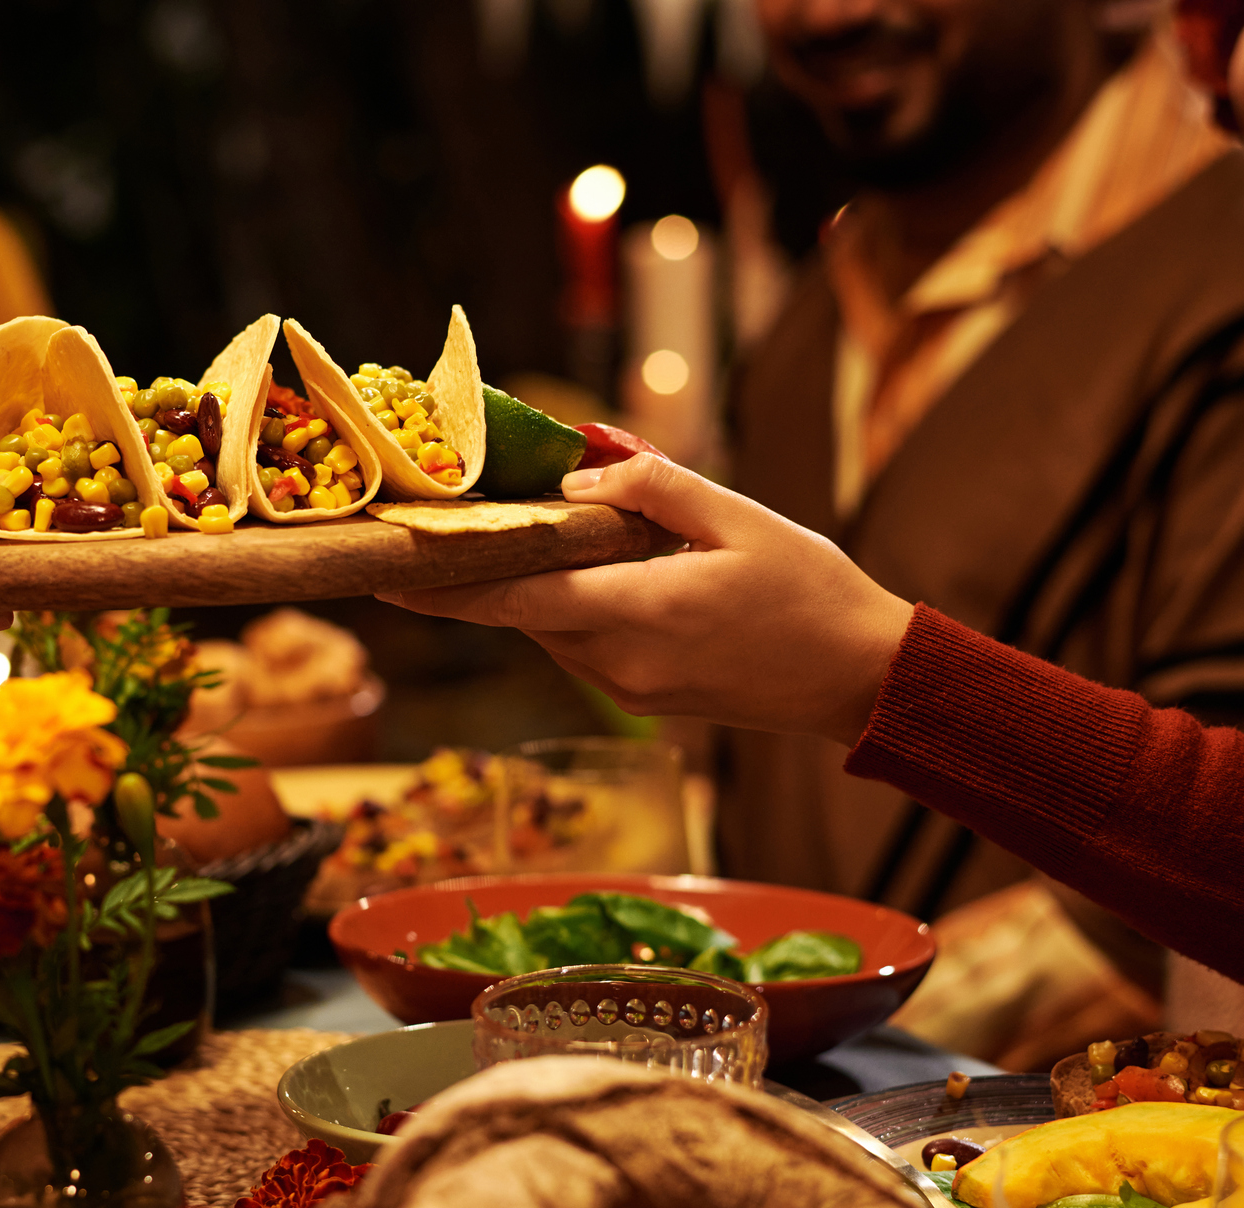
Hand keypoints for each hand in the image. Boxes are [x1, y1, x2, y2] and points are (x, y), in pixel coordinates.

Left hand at [379, 455, 914, 745]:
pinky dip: (573, 604)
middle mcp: (619, 663)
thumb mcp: (740, 519)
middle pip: (523, 610)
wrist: (861, 680)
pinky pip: (582, 643)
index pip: (513, 599)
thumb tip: (579, 472)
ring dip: (538, 584)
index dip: (442, 587)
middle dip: (486, 569)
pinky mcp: (642, 698)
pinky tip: (598, 567)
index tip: (382, 573)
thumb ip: (653, 488)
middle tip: (443, 525)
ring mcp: (628, 689)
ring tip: (534, 529)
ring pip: (550, 626)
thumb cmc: (812, 593)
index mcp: (639, 613)